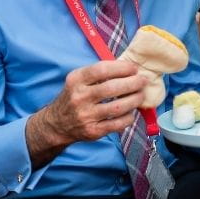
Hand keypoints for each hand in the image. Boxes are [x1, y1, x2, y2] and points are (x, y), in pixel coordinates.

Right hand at [26, 60, 147, 167]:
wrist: (56, 124)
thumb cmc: (74, 97)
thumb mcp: (78, 80)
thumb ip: (99, 73)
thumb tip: (129, 67)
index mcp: (76, 80)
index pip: (101, 70)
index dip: (122, 68)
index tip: (134, 68)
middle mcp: (79, 97)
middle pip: (112, 88)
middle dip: (133, 83)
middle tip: (143, 81)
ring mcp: (86, 116)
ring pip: (118, 107)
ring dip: (135, 100)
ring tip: (141, 95)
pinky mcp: (93, 131)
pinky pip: (117, 124)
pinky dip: (129, 117)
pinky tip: (131, 112)